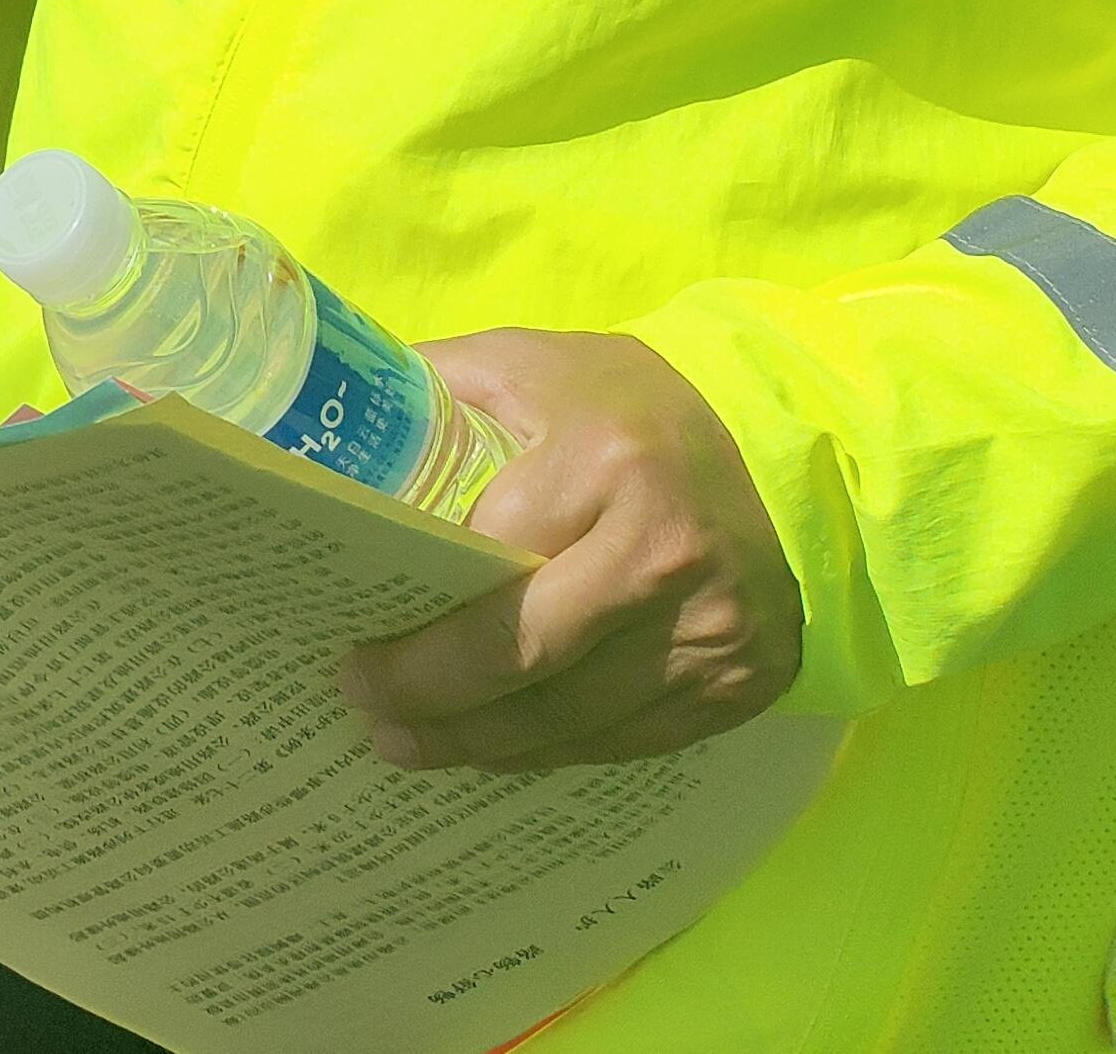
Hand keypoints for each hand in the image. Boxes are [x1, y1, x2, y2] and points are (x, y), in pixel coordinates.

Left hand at [338, 331, 802, 770]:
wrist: (794, 463)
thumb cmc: (636, 408)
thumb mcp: (534, 365)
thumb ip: (435, 389)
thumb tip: (321, 421)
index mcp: (606, 466)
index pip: (489, 559)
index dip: (418, 616)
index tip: (349, 639)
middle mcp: (664, 560)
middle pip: (527, 661)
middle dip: (435, 699)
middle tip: (363, 708)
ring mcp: (709, 636)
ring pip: (572, 720)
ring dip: (481, 744)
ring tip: (405, 744)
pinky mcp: (735, 689)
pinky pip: (623, 741)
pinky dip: (550, 751)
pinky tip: (494, 749)